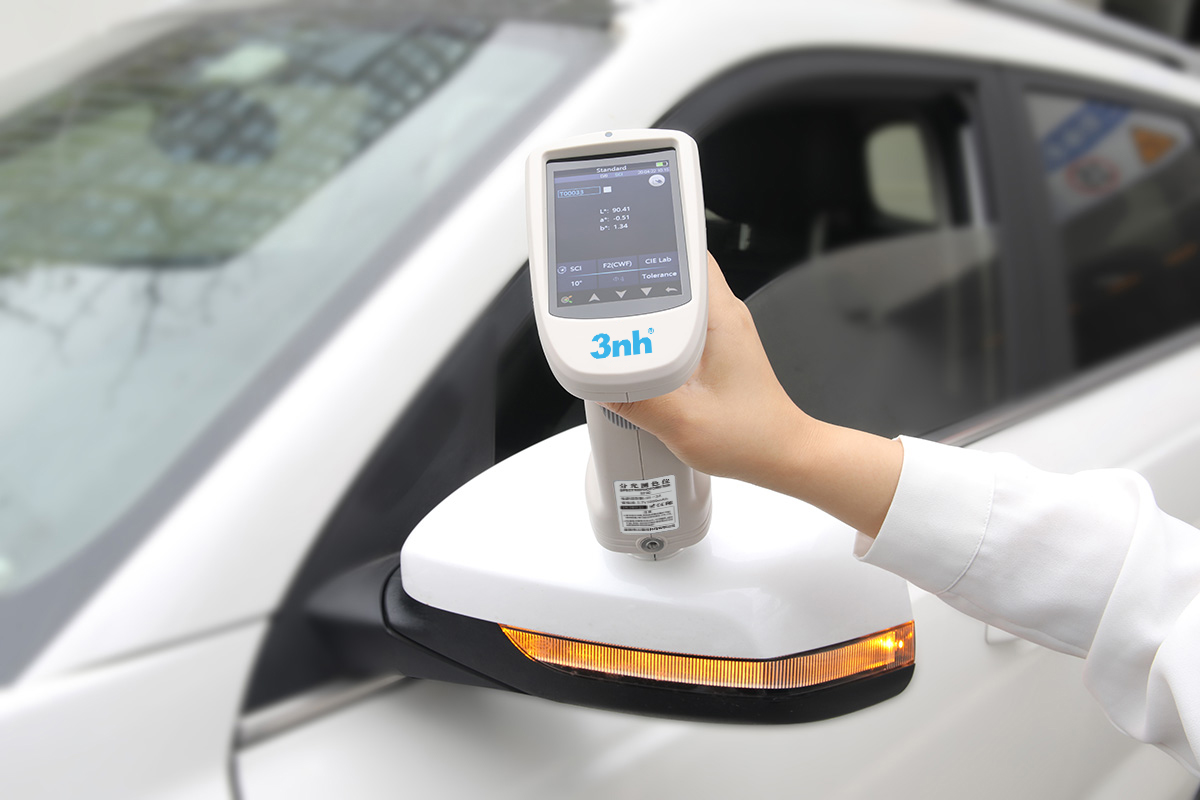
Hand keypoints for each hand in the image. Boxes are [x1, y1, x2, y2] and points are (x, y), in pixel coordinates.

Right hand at [602, 253, 902, 535]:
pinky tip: (634, 351)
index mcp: (722, 317)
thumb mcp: (685, 423)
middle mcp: (724, 316)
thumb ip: (637, 400)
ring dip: (644, 305)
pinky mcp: (713, 349)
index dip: (656, 242)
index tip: (624, 246)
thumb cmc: (752, 435)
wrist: (781, 456)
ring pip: (674, 299)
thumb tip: (601, 379)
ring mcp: (720, 332)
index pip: (691, 252)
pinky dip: (652, 330)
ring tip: (613, 320)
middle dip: (638, 273)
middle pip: (676, 270)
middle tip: (604, 287)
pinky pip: (676, 325)